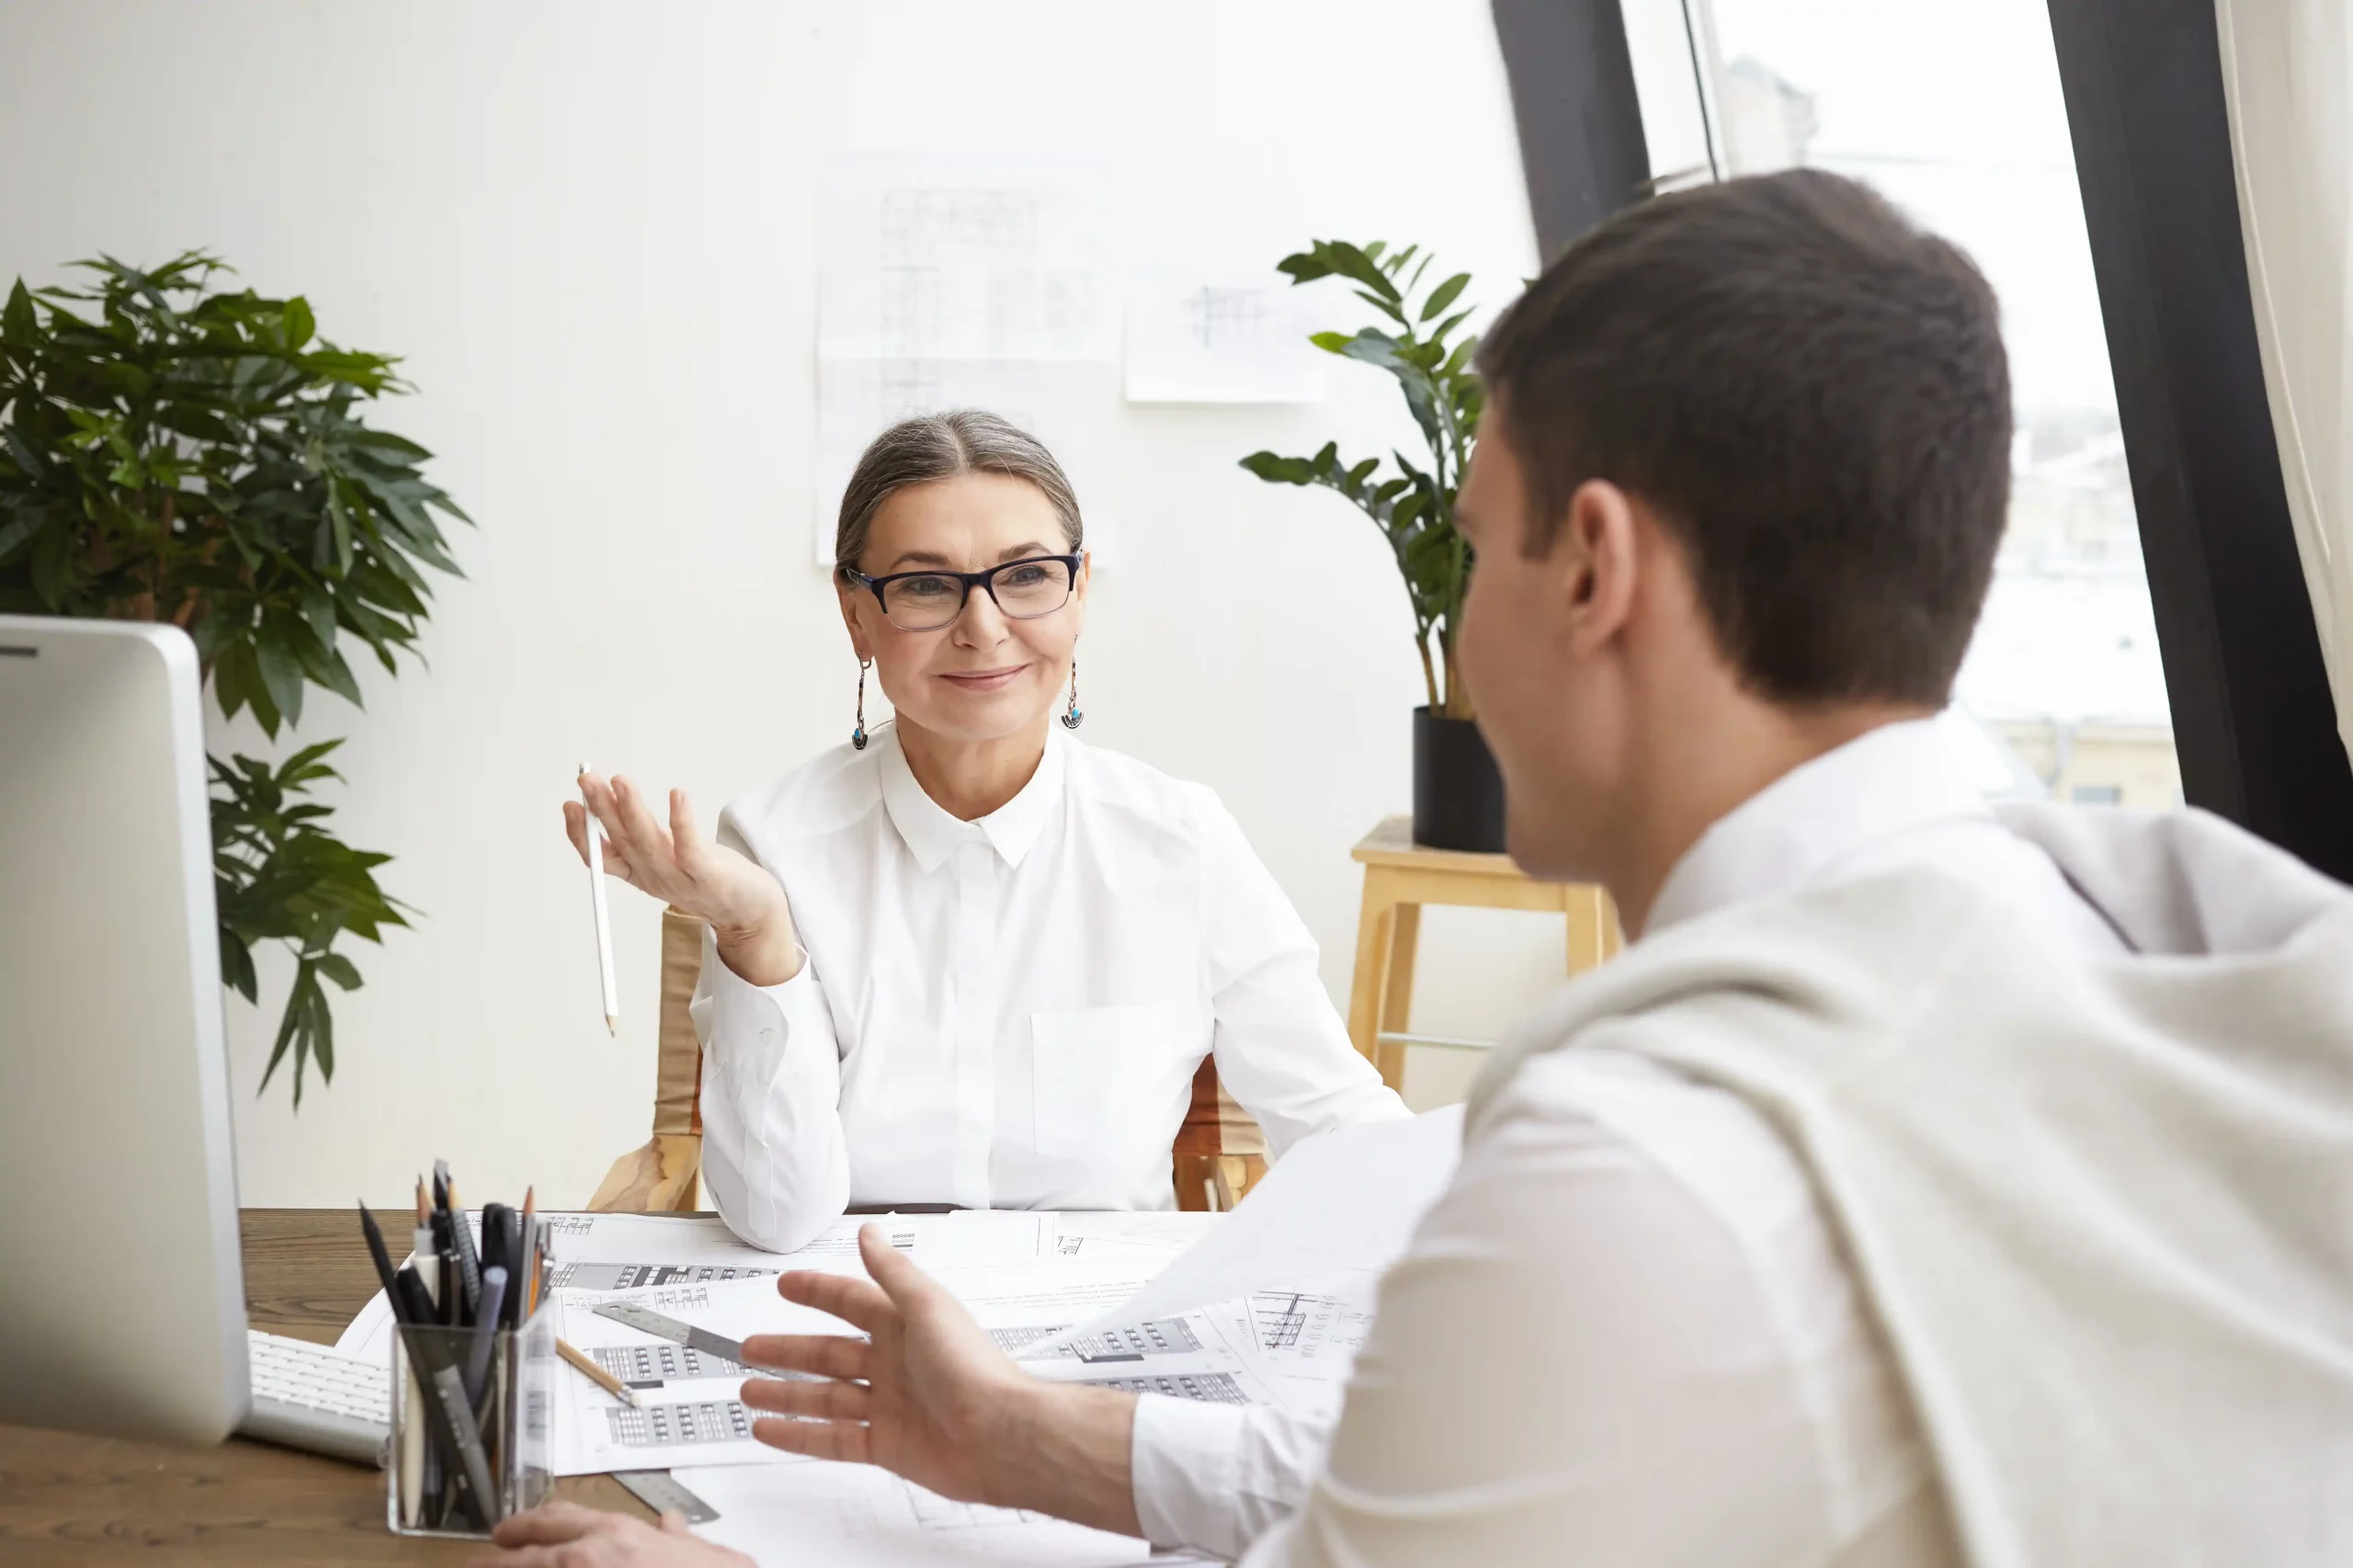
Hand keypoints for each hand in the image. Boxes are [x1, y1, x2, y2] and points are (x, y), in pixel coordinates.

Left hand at [463, 1502, 748, 1567]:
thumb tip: (674, 1524)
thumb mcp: (704, 1553)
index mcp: (616, 1534)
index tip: (508, 1532)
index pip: (554, 1517)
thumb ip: (681, 1537)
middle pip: (523, 1549)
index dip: (524, 1524)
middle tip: (473, 1562)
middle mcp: (586, 1557)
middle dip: (492, 1557)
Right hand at [564, 772, 800, 984]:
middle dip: (601, 809)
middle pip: (622, 841)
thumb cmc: (708, 877)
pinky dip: (682, 821)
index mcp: (640, 874)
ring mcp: (681, 877)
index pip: (601, 858)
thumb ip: (640, 835)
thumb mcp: (664, 858)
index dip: (581, 834)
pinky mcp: (709, 874)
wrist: (750, 911)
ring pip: (649, 841)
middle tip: (587, 780)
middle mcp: (655, 877)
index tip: (570, 805)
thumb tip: (613, 796)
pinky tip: (677, 795)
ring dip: (632, 809)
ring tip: (620, 780)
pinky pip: (691, 848)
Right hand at [738, 1225, 1142, 1535]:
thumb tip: (870, 1233)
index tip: (786, 1285)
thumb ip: (891, 1272)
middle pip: (829, 1353)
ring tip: (749, 1390)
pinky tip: (772, 1430)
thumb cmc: (973, 1369)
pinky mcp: (887, 1445)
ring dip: (786, 1393)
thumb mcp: (927, 1306)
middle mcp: (895, 1364)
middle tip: (752, 1347)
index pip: (851, 1302)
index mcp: (905, 1325)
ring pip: (825, 1397)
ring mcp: (890, 1406)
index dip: (818, 1292)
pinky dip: (799, 1435)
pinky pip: (833, 1438)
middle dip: (789, 1350)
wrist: (999, 1436)